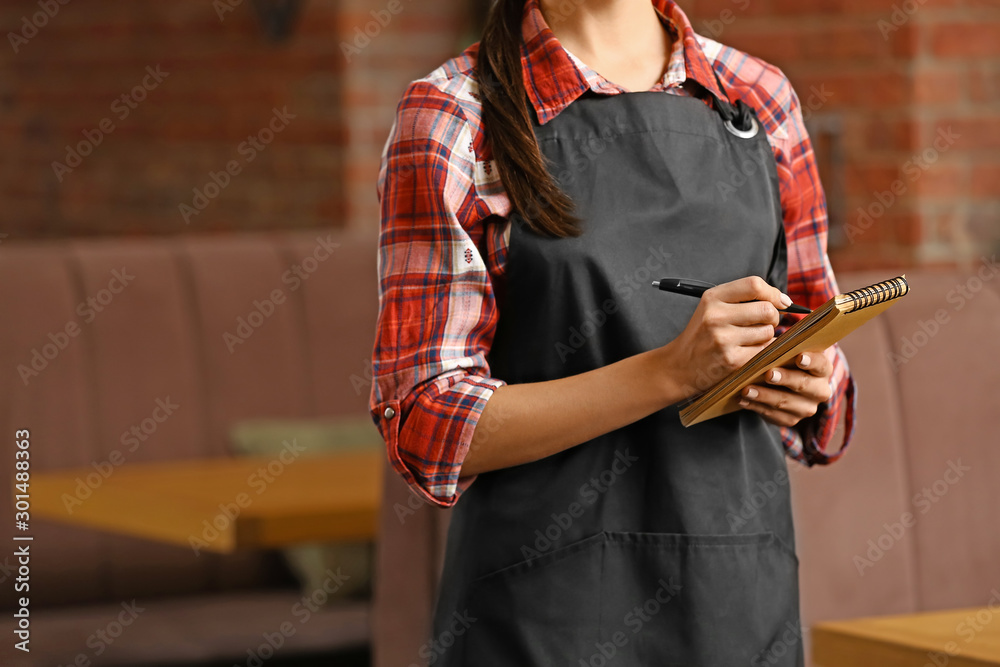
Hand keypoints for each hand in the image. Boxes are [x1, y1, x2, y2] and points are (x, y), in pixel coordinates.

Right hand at [659, 276, 788, 400]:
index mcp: (712, 298)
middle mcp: (716, 316)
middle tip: (765, 323)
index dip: (773, 293)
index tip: (781, 302)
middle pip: (766, 309)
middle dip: (773, 317)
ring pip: (768, 332)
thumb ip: (743, 299)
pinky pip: (764, 351)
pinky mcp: (732, 360)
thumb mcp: (712, 308)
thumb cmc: (702, 335)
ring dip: (766, 337)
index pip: (754, 285)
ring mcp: (723, 339)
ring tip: (750, 340)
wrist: (680, 366)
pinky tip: (748, 352)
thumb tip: (784, 301)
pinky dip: (762, 352)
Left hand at [738, 349, 833, 427]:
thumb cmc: (781, 361)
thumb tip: (768, 342)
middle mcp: (819, 390)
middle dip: (785, 379)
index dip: (811, 361)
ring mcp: (806, 408)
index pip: (820, 364)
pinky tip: (742, 400)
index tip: (799, 357)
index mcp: (822, 369)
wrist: (777, 385)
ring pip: (785, 402)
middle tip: (768, 374)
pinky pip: (773, 414)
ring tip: (746, 390)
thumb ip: (783, 349)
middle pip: (803, 385)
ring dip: (764, 396)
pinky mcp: (791, 419)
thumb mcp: (785, 352)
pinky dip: (755, 406)